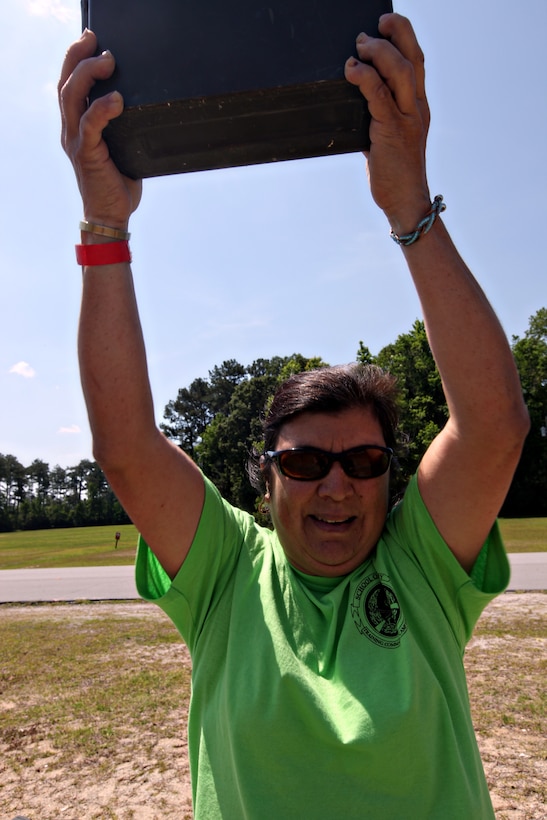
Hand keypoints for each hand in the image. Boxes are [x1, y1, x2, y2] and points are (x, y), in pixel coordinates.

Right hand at [58, 29, 141, 229]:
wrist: (111, 216)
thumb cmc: (119, 184)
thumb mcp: (124, 149)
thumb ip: (127, 127)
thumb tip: (151, 107)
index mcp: (77, 127)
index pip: (69, 85)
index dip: (77, 59)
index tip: (92, 40)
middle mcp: (71, 130)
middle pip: (66, 83)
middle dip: (79, 57)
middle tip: (96, 41)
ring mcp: (76, 141)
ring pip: (72, 97)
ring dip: (88, 75)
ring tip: (108, 62)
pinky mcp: (86, 154)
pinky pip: (90, 124)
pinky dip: (102, 109)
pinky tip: (117, 99)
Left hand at [345, 14, 430, 235]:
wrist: (406, 202)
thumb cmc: (393, 174)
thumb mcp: (386, 139)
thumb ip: (376, 118)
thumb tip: (353, 101)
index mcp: (418, 107)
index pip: (417, 63)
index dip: (405, 37)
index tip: (387, 24)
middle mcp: (417, 108)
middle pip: (413, 58)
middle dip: (396, 33)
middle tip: (373, 26)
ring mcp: (407, 119)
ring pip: (400, 72)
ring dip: (379, 53)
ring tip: (360, 46)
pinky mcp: (392, 131)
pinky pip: (379, 97)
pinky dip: (365, 79)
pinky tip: (351, 70)